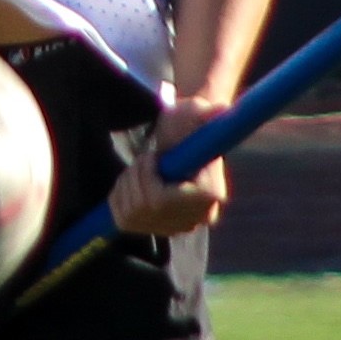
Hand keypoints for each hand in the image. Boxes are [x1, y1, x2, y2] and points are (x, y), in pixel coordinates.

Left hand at [105, 96, 233, 236]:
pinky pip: (123, 218)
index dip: (147, 176)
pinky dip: (120, 196)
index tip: (152, 155)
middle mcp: (196, 219)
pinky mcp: (158, 230)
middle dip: (135, 177)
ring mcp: (177, 228)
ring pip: (131, 212)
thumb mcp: (196, 113)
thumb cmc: (186, 125)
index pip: (159, 200)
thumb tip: (221, 109)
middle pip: (144, 207)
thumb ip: (206, 112)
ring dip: (127, 184)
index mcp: (210, 194)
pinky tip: (134, 182)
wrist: (179, 140)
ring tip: (141, 167)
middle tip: (145, 158)